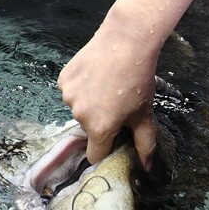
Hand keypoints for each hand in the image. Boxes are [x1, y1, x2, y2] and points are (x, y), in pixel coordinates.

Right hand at [57, 14, 158, 169]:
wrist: (126, 40)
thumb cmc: (139, 79)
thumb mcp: (144, 114)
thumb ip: (144, 144)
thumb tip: (146, 169)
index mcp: (100, 128)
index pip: (95, 155)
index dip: (106, 149)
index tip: (114, 137)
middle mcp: (79, 115)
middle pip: (88, 128)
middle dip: (100, 120)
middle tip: (115, 101)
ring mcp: (68, 97)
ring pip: (78, 108)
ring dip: (89, 102)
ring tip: (104, 84)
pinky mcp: (62, 80)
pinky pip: (70, 90)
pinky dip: (80, 86)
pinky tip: (93, 74)